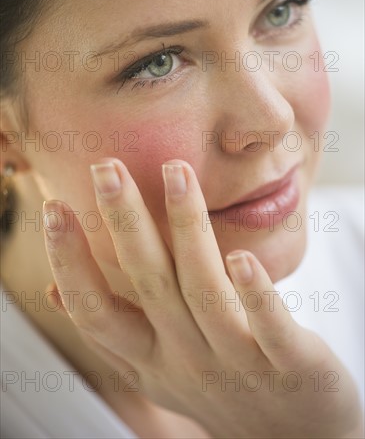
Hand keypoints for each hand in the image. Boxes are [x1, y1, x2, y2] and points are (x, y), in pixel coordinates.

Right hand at [43, 158, 362, 438]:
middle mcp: (187, 356)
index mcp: (150, 357)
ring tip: (175, 173)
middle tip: (106, 167)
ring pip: (205, 291)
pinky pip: (270, 327)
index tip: (54, 207)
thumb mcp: (152, 368)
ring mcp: (238, 361)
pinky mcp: (290, 364)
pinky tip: (241, 256)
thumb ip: (113, 331)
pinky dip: (255, 292)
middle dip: (124, 224)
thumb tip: (55, 292)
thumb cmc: (215, 388)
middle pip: (148, 285)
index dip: (70, 262)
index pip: (96, 312)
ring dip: (187, 230)